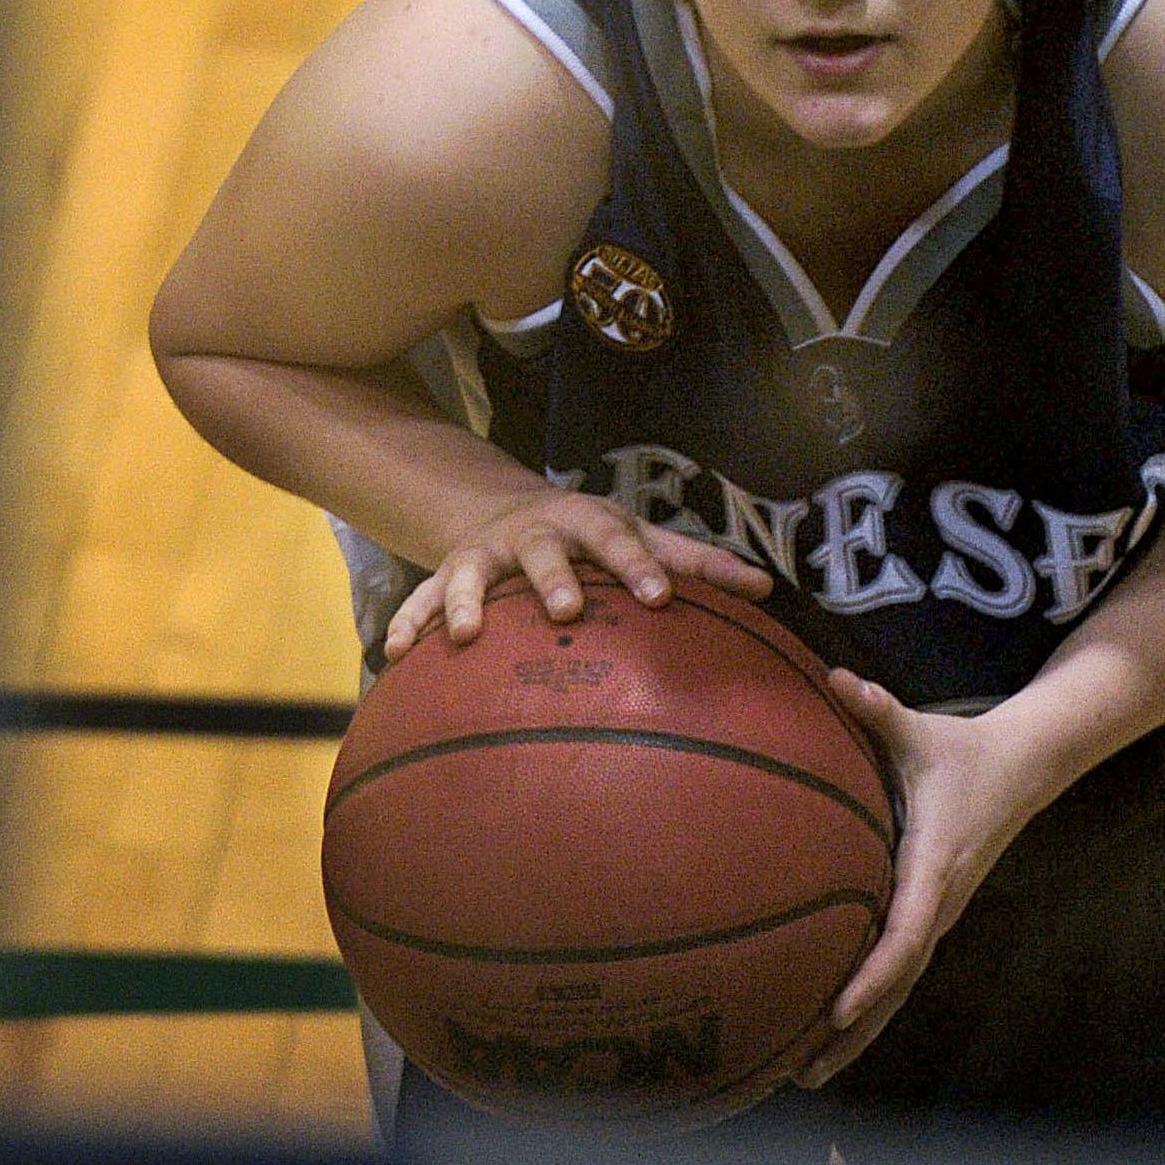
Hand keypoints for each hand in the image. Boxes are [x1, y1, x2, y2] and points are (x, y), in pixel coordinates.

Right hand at [381, 486, 771, 660]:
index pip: (618, 535)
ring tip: (462, 635)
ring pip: (470, 571)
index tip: (661, 595)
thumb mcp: (638, 536)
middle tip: (567, 606)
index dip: (640, 561)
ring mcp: (485, 554)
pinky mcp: (448, 574)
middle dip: (553, 575)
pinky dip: (408, 624)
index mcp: (585, 521)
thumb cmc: (590, 536)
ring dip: (463, 599)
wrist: (504, 508)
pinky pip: (421, 599)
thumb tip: (769, 590)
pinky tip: (395, 656)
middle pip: (543, 548)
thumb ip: (697, 563)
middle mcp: (533, 532)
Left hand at [794, 670, 1065, 1087]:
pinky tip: (830, 1031)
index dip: (870, 977)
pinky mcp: (931, 914)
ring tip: (805, 1074)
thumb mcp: (920, 729)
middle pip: (895, 985)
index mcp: (933, 868)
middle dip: (850, 1033)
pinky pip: (896, 969)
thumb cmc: (961, 749)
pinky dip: (867, 1004)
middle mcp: (938, 904)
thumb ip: (876, 708)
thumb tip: (836, 678)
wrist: (1022, 767)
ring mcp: (937, 915)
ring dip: (855, 1033)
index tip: (835, 1012)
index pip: (902, 937)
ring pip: (896, 988)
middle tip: (800, 1073)